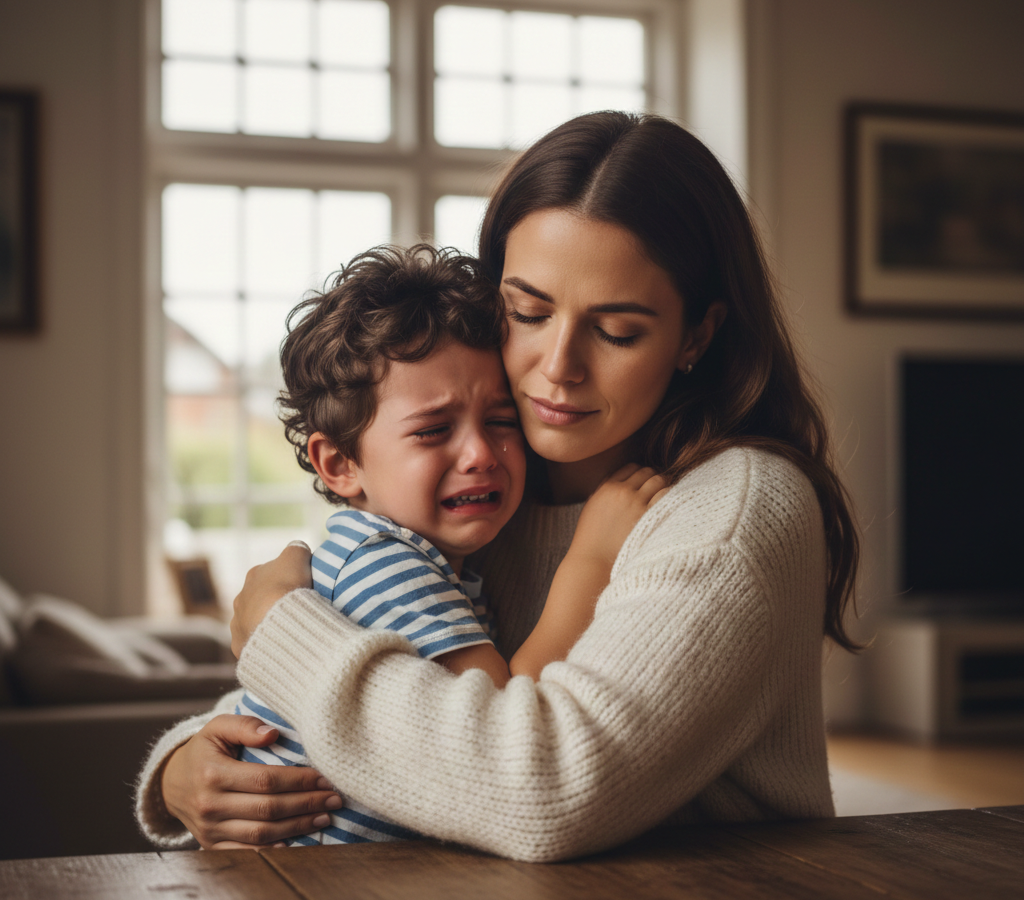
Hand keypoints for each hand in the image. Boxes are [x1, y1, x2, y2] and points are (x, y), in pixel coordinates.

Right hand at [161, 713, 342, 849]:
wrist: (172, 783)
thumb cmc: (204, 751)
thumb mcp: (217, 728)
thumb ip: (244, 726)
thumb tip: (272, 733)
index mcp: (213, 774)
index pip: (265, 780)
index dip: (298, 780)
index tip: (325, 778)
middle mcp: (210, 805)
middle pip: (268, 809)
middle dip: (306, 804)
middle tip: (334, 799)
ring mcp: (210, 829)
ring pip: (261, 833)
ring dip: (297, 827)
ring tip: (324, 817)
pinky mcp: (211, 844)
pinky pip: (247, 851)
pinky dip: (275, 848)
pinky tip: (298, 841)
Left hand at [231, 541, 312, 657]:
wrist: (279, 625)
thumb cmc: (287, 587)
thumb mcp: (296, 557)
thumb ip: (296, 549)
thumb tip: (298, 548)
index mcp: (254, 576)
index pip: (272, 573)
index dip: (288, 579)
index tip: (302, 587)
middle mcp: (241, 598)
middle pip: (261, 597)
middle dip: (275, 602)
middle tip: (297, 609)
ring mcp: (238, 624)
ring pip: (255, 621)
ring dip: (268, 623)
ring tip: (289, 629)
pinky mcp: (241, 646)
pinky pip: (255, 643)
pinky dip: (266, 643)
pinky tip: (280, 645)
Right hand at [570, 464, 668, 567]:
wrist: (594, 562)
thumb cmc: (592, 538)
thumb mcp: (592, 507)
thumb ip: (605, 491)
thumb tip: (622, 481)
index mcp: (607, 487)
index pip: (631, 468)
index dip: (638, 474)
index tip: (642, 484)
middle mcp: (623, 492)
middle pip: (647, 472)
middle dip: (652, 479)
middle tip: (655, 492)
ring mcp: (637, 504)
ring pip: (659, 480)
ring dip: (662, 486)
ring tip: (662, 498)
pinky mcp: (649, 518)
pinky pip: (666, 495)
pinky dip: (670, 497)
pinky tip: (669, 506)